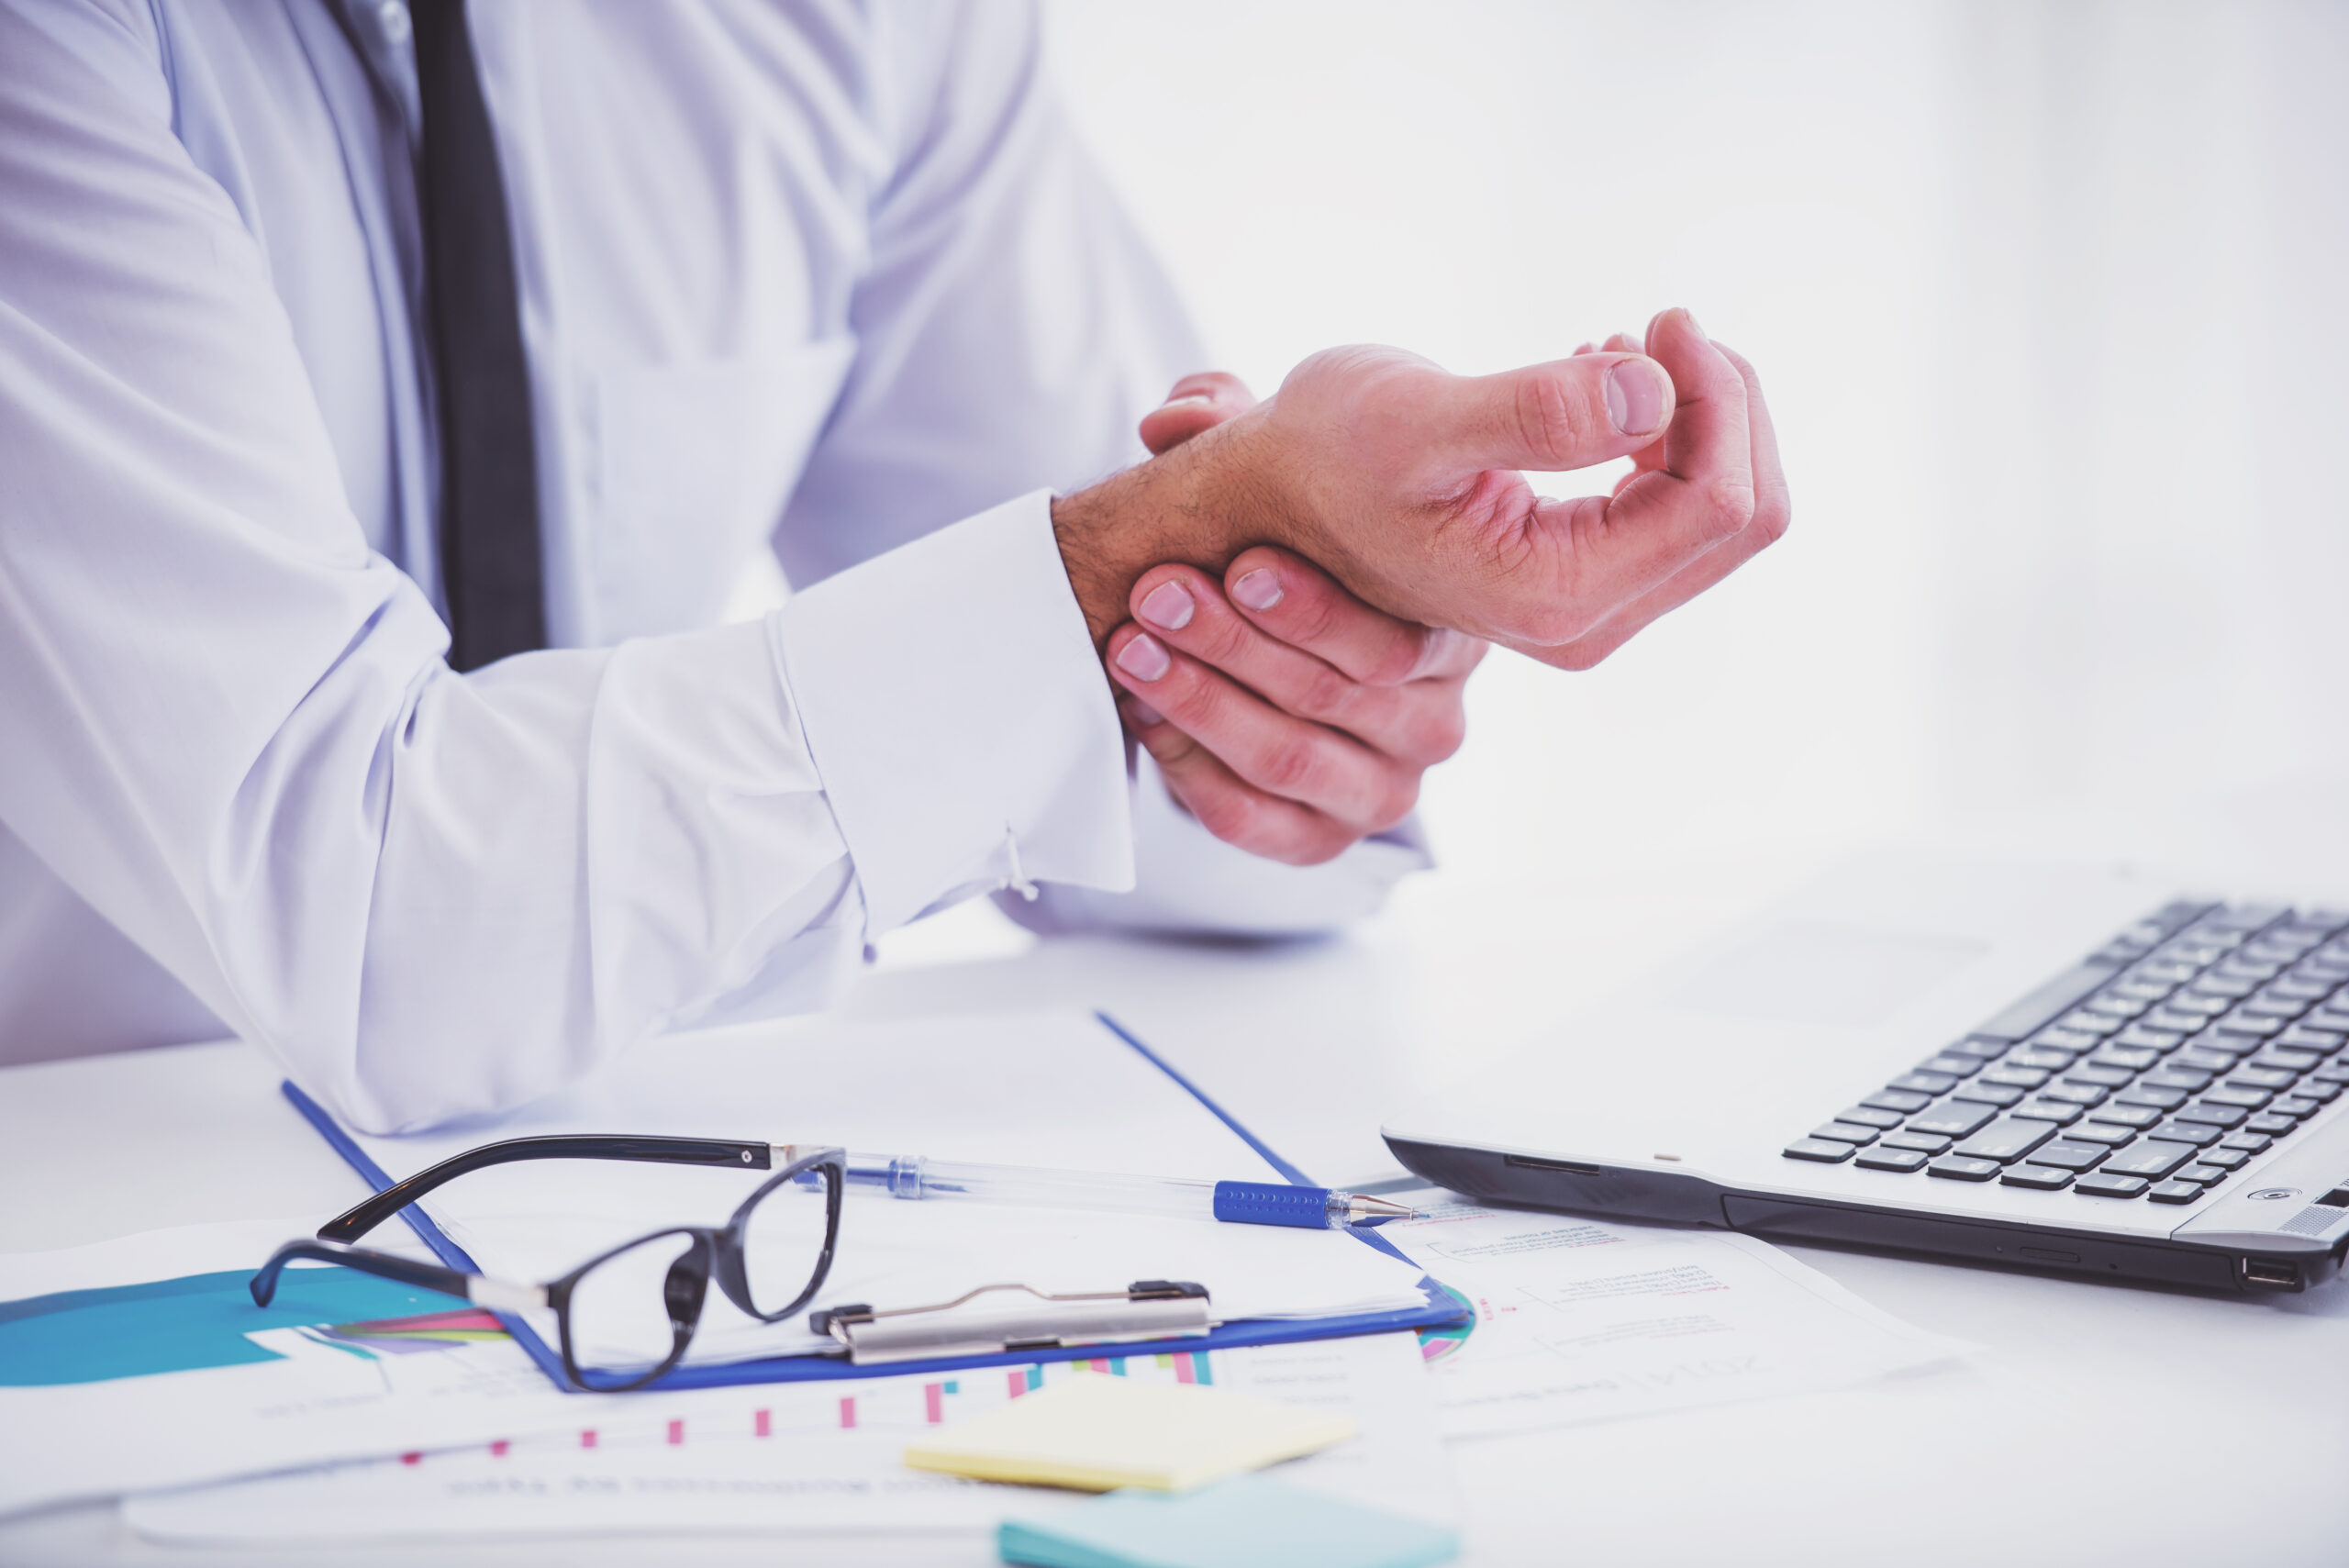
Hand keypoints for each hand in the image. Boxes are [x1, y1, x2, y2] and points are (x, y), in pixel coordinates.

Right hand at [1051, 307, 1787, 670]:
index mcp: (1553, 595)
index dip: (1715, 396)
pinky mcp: (1584, 577)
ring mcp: (1588, 607)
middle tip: (1654, 324)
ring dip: (1703, 413)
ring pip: (1727, 514)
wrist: (1265, 504)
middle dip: (1725, 403)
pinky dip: (1675, 433)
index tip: (1654, 319)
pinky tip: (1603, 379)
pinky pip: (1686, 509)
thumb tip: (1653, 392)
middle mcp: (1583, 622)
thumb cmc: (1321, 456)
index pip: (1716, 504)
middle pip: (1745, 516)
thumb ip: (1533, 410)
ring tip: (1618, 346)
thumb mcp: (1413, 418)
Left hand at [1102, 373, 1483, 863]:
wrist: (1243, 649)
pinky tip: (1145, 713)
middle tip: (1157, 594)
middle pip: (1336, 697)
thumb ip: (1238, 432)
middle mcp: (1436, 722)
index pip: (1399, 640)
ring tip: (1131, 646)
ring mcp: (1384, 791)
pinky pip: (1255, 820)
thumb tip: (1182, 410)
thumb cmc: (1275, 553)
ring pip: (1288, 757)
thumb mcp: (1271, 485)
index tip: (1240, 561)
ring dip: (1200, 699)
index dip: (1314, 606)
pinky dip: (1191, 766)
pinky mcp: (1320, 840)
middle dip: (1233, 642)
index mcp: (1453, 634)